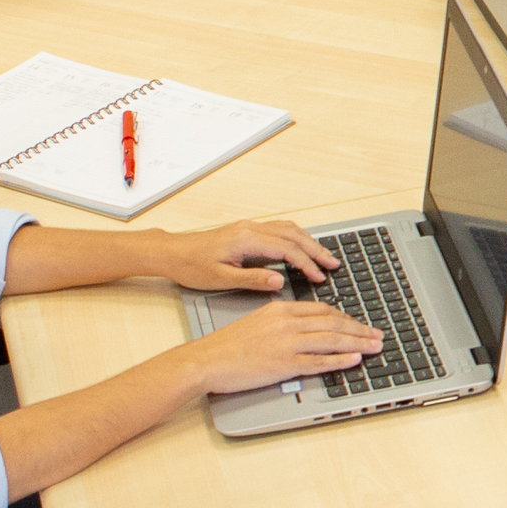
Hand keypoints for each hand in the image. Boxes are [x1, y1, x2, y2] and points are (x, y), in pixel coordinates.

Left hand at [159, 219, 340, 295]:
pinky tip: (301, 246)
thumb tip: (280, 280)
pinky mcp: (246, 230)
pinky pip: (279, 228)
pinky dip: (296, 237)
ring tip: (323, 256)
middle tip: (334, 264)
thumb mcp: (221, 279)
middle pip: (294, 235)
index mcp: (247, 240)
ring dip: (308, 241)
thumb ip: (253, 279)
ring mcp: (249, 227)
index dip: (307, 263)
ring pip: (288, 229)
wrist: (172, 252)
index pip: (287, 250)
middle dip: (316, 249)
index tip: (320, 277)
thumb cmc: (192, 266)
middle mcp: (251, 229)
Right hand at [182, 294, 383, 395]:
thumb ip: (282, 321)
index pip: (322, 310)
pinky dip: (339, 360)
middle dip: (359, 329)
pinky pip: (319, 361)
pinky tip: (354, 360)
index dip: (345, 318)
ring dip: (357, 343)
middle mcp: (287, 323)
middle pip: (333, 323)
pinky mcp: (284, 364)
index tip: (358, 324)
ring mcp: (287, 344)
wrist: (207, 360)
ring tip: (374, 346)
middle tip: (377, 334)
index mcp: (281, 310)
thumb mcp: (258, 322)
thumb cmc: (227, 345)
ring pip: (331, 340)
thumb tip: (303, 326)